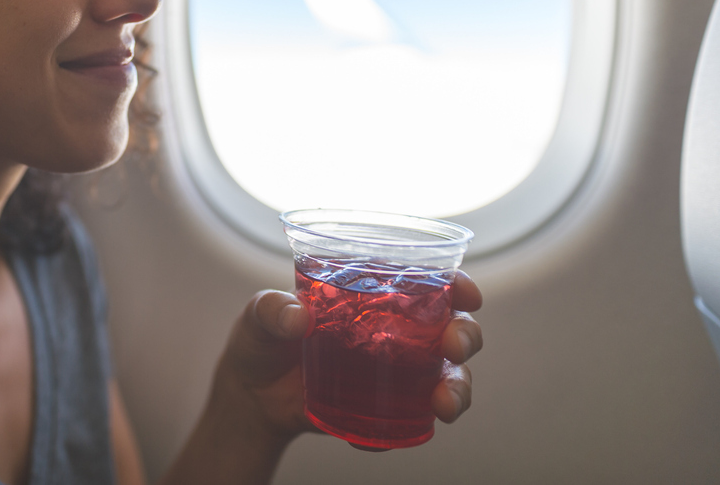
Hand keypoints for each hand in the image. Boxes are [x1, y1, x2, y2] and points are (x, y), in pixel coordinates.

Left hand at [213, 271, 483, 443]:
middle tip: (454, 348)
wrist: (252, 396)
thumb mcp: (257, 315)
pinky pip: (409, 420)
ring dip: (457, 389)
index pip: (428, 280)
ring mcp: (394, 371)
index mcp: (373, 292)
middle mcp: (395, 329)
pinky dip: (405, 429)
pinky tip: (379, 439)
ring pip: (447, 377)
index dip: (457, 283)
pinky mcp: (383, 407)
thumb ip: (271, 308)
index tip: (467, 293)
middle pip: (452, 328)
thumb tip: (298, 316)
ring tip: (443, 404)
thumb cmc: (261, 340)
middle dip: (465, 336)